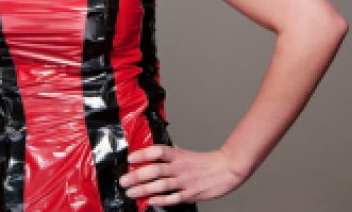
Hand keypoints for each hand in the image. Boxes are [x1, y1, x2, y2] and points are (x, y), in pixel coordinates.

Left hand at [118, 145, 247, 205]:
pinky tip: (150, 201)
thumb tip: (156, 150)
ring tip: (131, 192)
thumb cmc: (206, 162)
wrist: (227, 169)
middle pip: (155, 170)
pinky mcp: (191, 194)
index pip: (158, 151)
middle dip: (136, 176)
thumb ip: (171, 153)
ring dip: (143, 189)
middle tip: (123, 180)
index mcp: (178, 155)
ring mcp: (185, 182)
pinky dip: (161, 200)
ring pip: (161, 186)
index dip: (143, 154)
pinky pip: (173, 198)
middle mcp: (180, 168)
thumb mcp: (186, 153)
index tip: (130, 157)